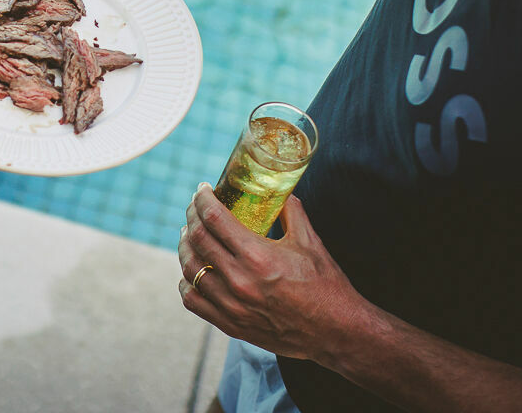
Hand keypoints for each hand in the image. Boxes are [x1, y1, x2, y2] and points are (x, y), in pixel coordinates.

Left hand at [178, 186, 372, 365]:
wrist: (336, 332)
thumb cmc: (325, 286)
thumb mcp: (309, 242)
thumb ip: (291, 212)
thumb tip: (279, 191)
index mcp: (258, 256)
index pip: (214, 218)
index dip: (202, 199)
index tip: (202, 189)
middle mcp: (240, 281)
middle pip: (198, 239)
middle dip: (192, 216)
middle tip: (195, 207)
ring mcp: (232, 306)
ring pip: (190, 269)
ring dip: (185, 246)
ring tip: (190, 234)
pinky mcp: (231, 325)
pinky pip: (193, 300)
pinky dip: (186, 282)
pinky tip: (192, 270)